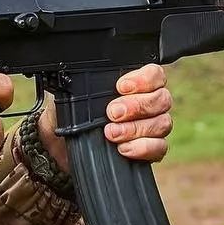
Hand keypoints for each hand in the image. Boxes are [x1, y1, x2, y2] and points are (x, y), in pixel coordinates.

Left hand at [37, 65, 172, 169]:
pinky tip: (123, 148)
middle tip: (112, 112)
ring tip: (111, 133)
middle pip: (161, 99)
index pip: (155, 74)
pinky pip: (160, 147)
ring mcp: (153, 127)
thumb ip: (88, 83)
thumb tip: (87, 79)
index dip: (143, 79)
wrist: (62, 146)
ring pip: (162, 123)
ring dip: (136, 128)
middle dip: (137, 106)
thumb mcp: (74, 94)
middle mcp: (149, 103)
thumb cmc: (71, 115)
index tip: (121, 87)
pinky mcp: (151, 150)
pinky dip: (142, 147)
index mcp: (136, 84)